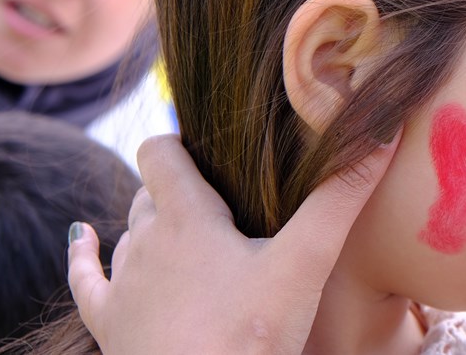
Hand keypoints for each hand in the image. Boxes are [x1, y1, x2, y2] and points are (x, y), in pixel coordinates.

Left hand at [68, 132, 399, 354]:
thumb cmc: (248, 337)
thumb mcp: (304, 264)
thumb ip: (340, 198)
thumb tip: (382, 131)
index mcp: (185, 217)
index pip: (161, 151)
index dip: (180, 141)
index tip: (211, 147)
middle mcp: (144, 242)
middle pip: (151, 192)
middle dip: (179, 186)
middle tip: (223, 195)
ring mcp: (122, 286)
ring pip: (130, 233)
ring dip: (151, 222)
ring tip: (185, 224)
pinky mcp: (109, 325)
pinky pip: (86, 279)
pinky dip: (84, 255)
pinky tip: (83, 239)